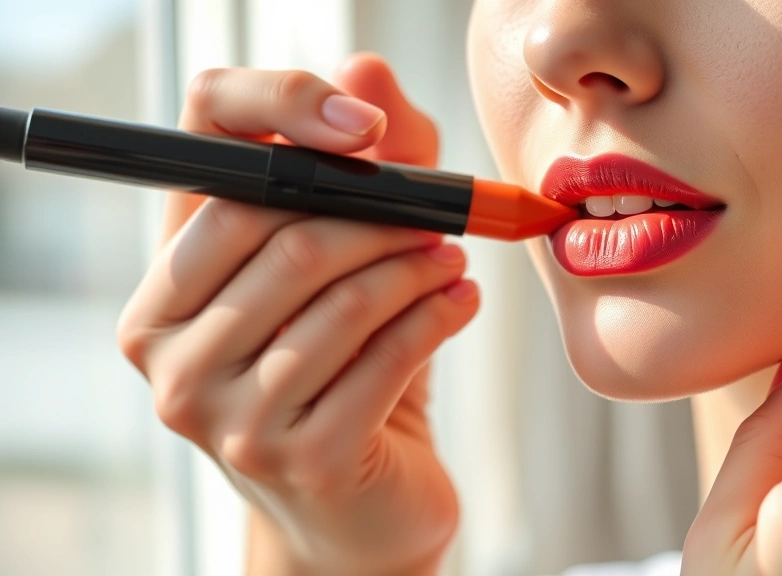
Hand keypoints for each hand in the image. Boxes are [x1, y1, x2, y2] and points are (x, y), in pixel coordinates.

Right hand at [117, 54, 477, 575]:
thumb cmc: (341, 372)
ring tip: (453, 258)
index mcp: (162, 289)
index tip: (367, 125)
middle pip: (284, 234)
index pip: (202, 155)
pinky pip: (385, 360)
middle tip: (441, 211)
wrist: (357, 504)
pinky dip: (436, 319)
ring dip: (417, 266)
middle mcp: (167, 352)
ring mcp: (222, 415)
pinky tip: (461, 302)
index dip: (284, 114)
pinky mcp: (295, 459)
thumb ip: (361, 166)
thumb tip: (367, 70)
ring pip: (341, 300)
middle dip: (382, 213)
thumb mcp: (342, 267)